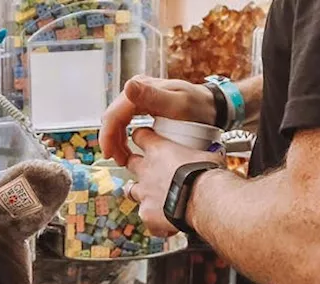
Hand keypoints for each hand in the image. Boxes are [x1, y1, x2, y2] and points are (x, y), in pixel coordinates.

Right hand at [101, 76, 217, 164]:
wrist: (211, 106)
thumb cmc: (198, 106)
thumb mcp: (177, 104)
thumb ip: (152, 96)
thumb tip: (128, 86)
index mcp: (141, 87)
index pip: (114, 114)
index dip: (108, 137)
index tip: (110, 155)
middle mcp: (137, 89)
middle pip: (112, 118)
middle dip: (111, 141)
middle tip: (117, 159)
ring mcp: (138, 96)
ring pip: (116, 121)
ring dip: (116, 141)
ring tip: (122, 157)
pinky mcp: (141, 104)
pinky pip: (124, 121)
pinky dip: (122, 137)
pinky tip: (127, 148)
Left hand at [124, 128, 222, 235]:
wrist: (205, 200)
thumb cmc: (208, 175)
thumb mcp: (208, 155)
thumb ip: (202, 154)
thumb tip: (213, 155)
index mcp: (159, 150)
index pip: (140, 135)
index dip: (142, 136)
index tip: (144, 137)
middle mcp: (146, 171)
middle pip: (130, 163)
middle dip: (136, 165)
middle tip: (147, 169)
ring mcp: (144, 193)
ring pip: (130, 190)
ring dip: (138, 192)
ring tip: (150, 196)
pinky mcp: (147, 213)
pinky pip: (146, 217)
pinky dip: (153, 219)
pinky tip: (164, 222)